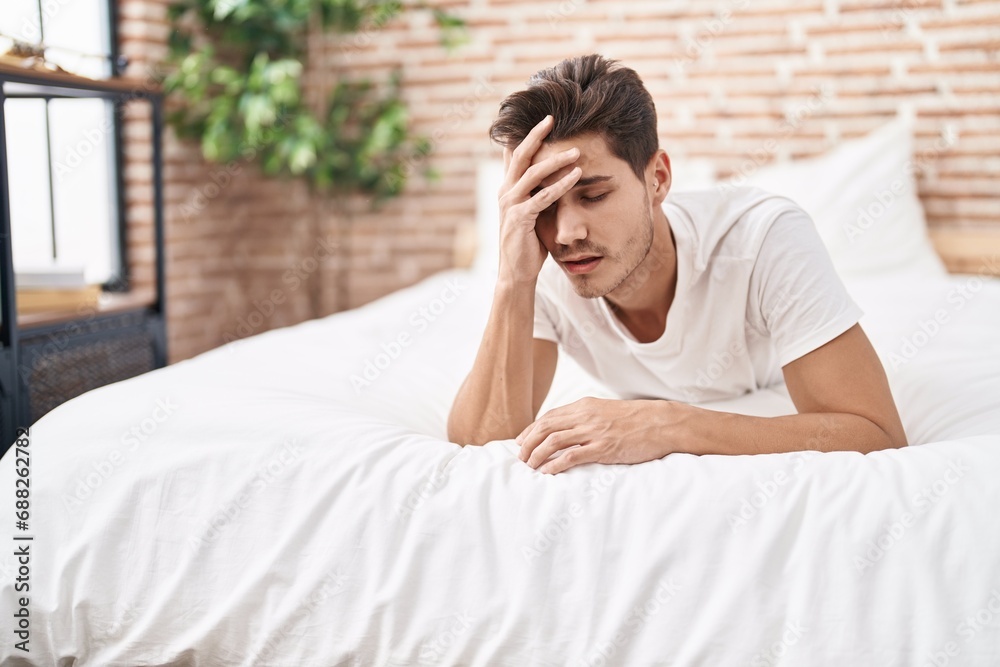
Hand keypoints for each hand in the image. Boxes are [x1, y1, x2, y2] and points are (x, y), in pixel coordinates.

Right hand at [497, 114, 581, 283]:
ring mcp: (511, 204)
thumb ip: (535, 192)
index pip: (514, 154)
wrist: (516, 271)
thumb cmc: (527, 242)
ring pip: (532, 173)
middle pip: (519, 155)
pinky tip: (576, 176)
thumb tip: (549, 176)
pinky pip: (543, 197)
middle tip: (551, 118)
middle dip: (536, 135)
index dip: (526, 135)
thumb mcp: (530, 212)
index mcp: (507, 188)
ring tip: (576, 150)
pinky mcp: (520, 218)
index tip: (543, 118)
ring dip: (556, 160)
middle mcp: (505, 192)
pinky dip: (561, 185)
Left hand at [515, 397, 679, 473]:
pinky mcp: (603, 448)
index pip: (549, 417)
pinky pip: (571, 456)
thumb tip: (568, 429)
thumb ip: (587, 417)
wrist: (661, 423)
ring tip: (530, 466)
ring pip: (554, 441)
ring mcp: (594, 432)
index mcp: (585, 406)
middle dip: (528, 443)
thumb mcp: (607, 411)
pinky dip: (555, 464)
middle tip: (520, 457)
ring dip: (537, 454)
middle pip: (546, 427)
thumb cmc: (636, 420)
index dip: (531, 430)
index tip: (521, 441)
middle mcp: (585, 416)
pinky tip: (547, 472)